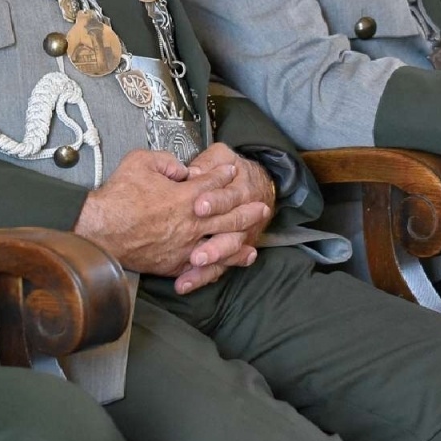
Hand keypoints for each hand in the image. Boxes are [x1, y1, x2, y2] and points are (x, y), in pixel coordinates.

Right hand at [72, 148, 272, 291]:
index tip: (232, 171)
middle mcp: (192, 223)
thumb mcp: (140, 162)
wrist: (99, 231)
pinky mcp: (175, 264)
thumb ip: (165, 161)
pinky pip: (204, 265)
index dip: (225, 175)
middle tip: (261, 205)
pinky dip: (221, 264)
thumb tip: (179, 169)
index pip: (213, 183)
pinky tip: (230, 262)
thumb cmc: (117, 197)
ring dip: (242, 237)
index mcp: (186, 196)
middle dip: (246, 208)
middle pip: (229, 215)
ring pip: (223, 242)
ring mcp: (186, 246)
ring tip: (255, 236)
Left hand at [171, 144, 275, 291]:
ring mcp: (235, 237)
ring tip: (192, 267)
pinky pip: (216, 268)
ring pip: (225, 253)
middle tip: (197, 254)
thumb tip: (191, 172)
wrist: (256, 186)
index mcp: (237, 190)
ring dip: (209, 262)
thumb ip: (209, 163)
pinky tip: (184, 284)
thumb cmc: (229, 169)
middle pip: (229, 232)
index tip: (198, 206)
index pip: (227, 197)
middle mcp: (240, 217)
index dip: (214, 201)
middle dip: (214, 245)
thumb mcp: (222, 156)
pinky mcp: (225, 252)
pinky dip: (201, 277)